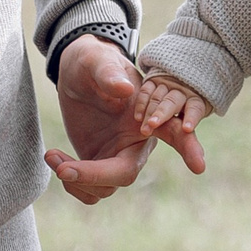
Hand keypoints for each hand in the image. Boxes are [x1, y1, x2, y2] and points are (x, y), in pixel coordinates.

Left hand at [47, 36, 203, 202]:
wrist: (75, 73)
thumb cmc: (91, 61)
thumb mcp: (96, 60)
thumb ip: (109, 72)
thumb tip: (124, 90)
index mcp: (147, 116)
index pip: (174, 133)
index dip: (189, 149)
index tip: (199, 166)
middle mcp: (137, 142)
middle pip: (125, 173)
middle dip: (94, 175)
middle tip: (63, 169)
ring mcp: (117, 156)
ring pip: (105, 188)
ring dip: (76, 180)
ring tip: (52, 155)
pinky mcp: (98, 164)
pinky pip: (90, 190)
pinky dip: (70, 183)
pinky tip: (55, 158)